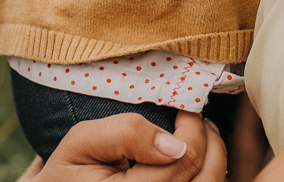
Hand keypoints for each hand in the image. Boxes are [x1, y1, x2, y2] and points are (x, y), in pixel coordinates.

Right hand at [25, 111, 226, 180]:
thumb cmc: (68, 171)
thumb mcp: (82, 142)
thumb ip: (125, 134)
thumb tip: (175, 144)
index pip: (184, 161)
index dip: (193, 127)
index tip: (186, 107)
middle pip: (206, 179)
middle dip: (210, 141)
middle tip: (198, 119)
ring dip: (215, 159)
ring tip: (202, 136)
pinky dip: (205, 176)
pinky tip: (194, 160)